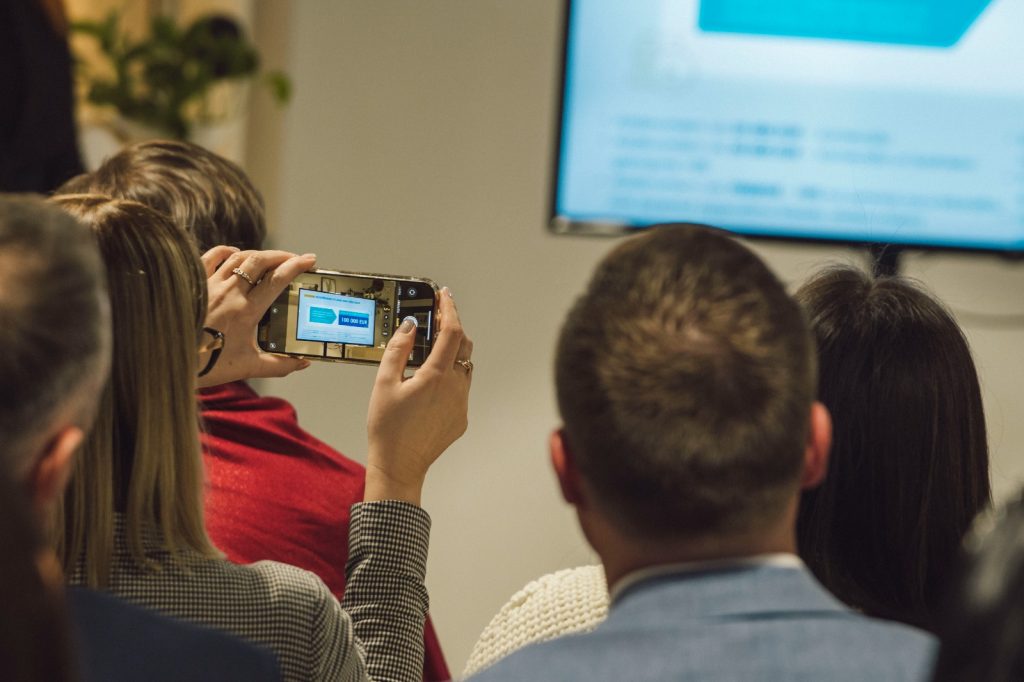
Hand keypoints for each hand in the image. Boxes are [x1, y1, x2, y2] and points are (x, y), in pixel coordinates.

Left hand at [197, 246, 316, 387]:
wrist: (170, 360)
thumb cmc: (208, 365)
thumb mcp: (249, 367)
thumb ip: (280, 365)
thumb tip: (302, 363)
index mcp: (246, 310)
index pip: (277, 279)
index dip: (296, 266)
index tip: (309, 260)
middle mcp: (230, 292)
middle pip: (260, 261)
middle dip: (281, 255)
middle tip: (294, 257)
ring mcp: (211, 285)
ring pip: (239, 257)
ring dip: (258, 254)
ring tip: (270, 258)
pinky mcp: (195, 284)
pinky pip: (211, 257)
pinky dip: (226, 252)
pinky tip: (235, 253)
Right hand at [365, 288, 472, 504]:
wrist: (399, 465)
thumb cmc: (387, 428)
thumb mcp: (384, 383)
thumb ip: (398, 349)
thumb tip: (409, 326)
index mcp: (436, 376)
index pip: (452, 332)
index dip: (450, 309)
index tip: (444, 296)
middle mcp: (455, 387)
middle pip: (463, 346)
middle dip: (452, 328)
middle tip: (436, 319)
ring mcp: (461, 403)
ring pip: (464, 367)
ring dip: (452, 353)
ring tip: (430, 351)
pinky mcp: (461, 417)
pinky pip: (461, 388)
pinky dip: (450, 376)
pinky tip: (429, 383)